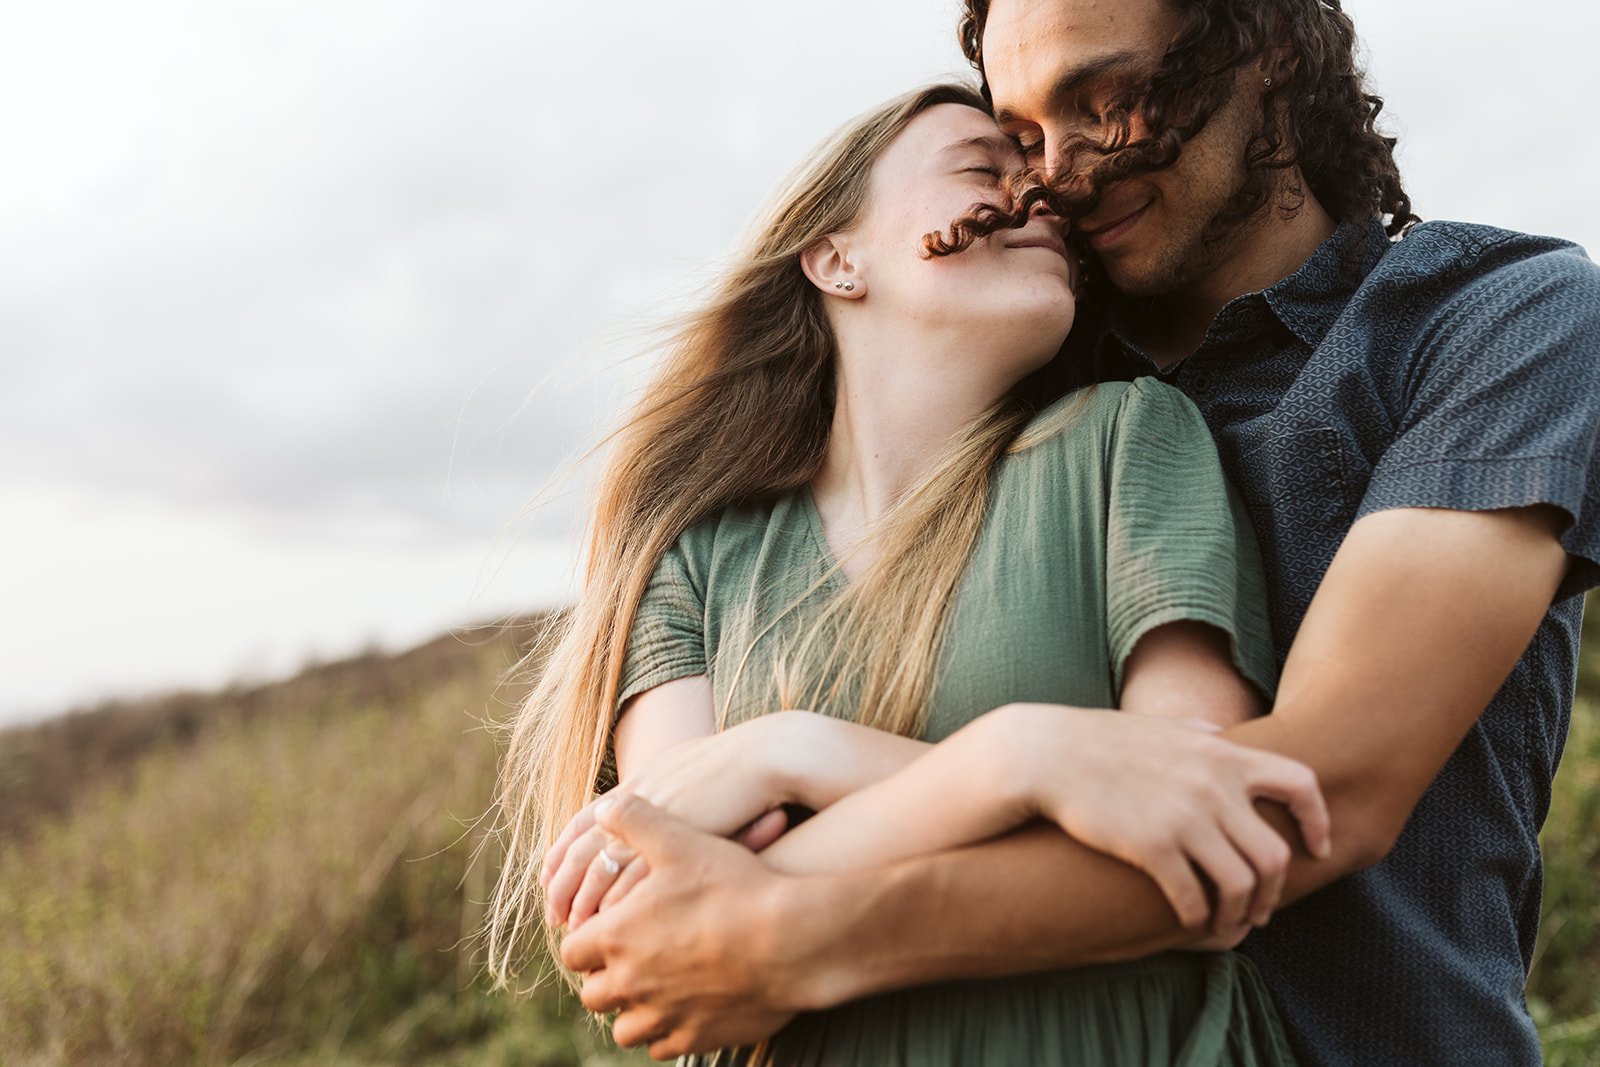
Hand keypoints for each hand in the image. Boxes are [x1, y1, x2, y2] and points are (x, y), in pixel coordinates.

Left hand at [562, 795, 804, 1057]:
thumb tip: (604, 808)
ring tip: (657, 986)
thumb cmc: (734, 886)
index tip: (607, 929)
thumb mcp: (680, 839)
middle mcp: (631, 984)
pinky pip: (663, 1047)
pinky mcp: (696, 1038)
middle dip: (606, 977)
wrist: (792, 938)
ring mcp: (663, 1016)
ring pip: (625, 1029)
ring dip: (633, 1009)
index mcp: (616, 937)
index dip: (587, 939)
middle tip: (633, 957)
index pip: (573, 952)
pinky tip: (687, 1006)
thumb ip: (635, 820)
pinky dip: (667, 1031)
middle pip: (593, 995)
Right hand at [1000, 704, 1331, 932]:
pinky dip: (1199, 917)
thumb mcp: (1156, 727)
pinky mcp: (1152, 846)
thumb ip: (1196, 731)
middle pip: (1275, 853)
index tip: (1316, 848)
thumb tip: (1219, 731)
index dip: (1317, 820)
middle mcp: (1212, 785)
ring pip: (1241, 884)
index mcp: (1221, 753)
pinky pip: (1194, 897)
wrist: (1045, 754)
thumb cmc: (1098, 740)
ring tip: (1227, 924)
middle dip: (1274, 890)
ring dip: (1239, 913)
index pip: (1300, 783)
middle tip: (1262, 909)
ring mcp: (1185, 817)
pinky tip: (1189, 920)